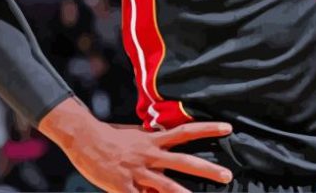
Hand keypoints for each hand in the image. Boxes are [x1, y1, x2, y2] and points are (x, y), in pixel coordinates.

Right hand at [62, 119, 233, 192]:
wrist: (86, 139)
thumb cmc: (113, 136)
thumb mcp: (138, 134)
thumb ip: (155, 138)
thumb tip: (171, 137)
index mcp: (154, 139)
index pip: (187, 132)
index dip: (208, 129)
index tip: (228, 128)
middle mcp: (150, 154)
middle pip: (183, 161)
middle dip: (207, 169)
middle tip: (228, 175)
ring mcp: (138, 172)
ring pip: (166, 186)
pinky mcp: (124, 188)